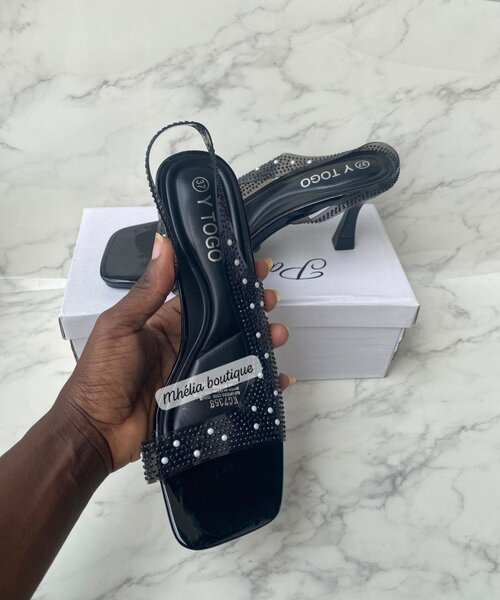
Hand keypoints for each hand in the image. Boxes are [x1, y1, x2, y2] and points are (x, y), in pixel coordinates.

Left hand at [58, 234, 291, 469]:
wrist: (95, 432)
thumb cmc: (102, 375)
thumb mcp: (121, 326)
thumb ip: (147, 291)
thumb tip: (164, 243)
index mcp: (165, 323)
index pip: (203, 295)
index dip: (227, 281)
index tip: (252, 267)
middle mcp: (185, 344)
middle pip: (226, 322)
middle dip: (252, 309)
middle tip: (273, 300)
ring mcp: (195, 372)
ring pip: (236, 352)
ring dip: (261, 341)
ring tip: (280, 334)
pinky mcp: (202, 399)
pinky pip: (236, 389)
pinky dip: (259, 384)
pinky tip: (279, 379)